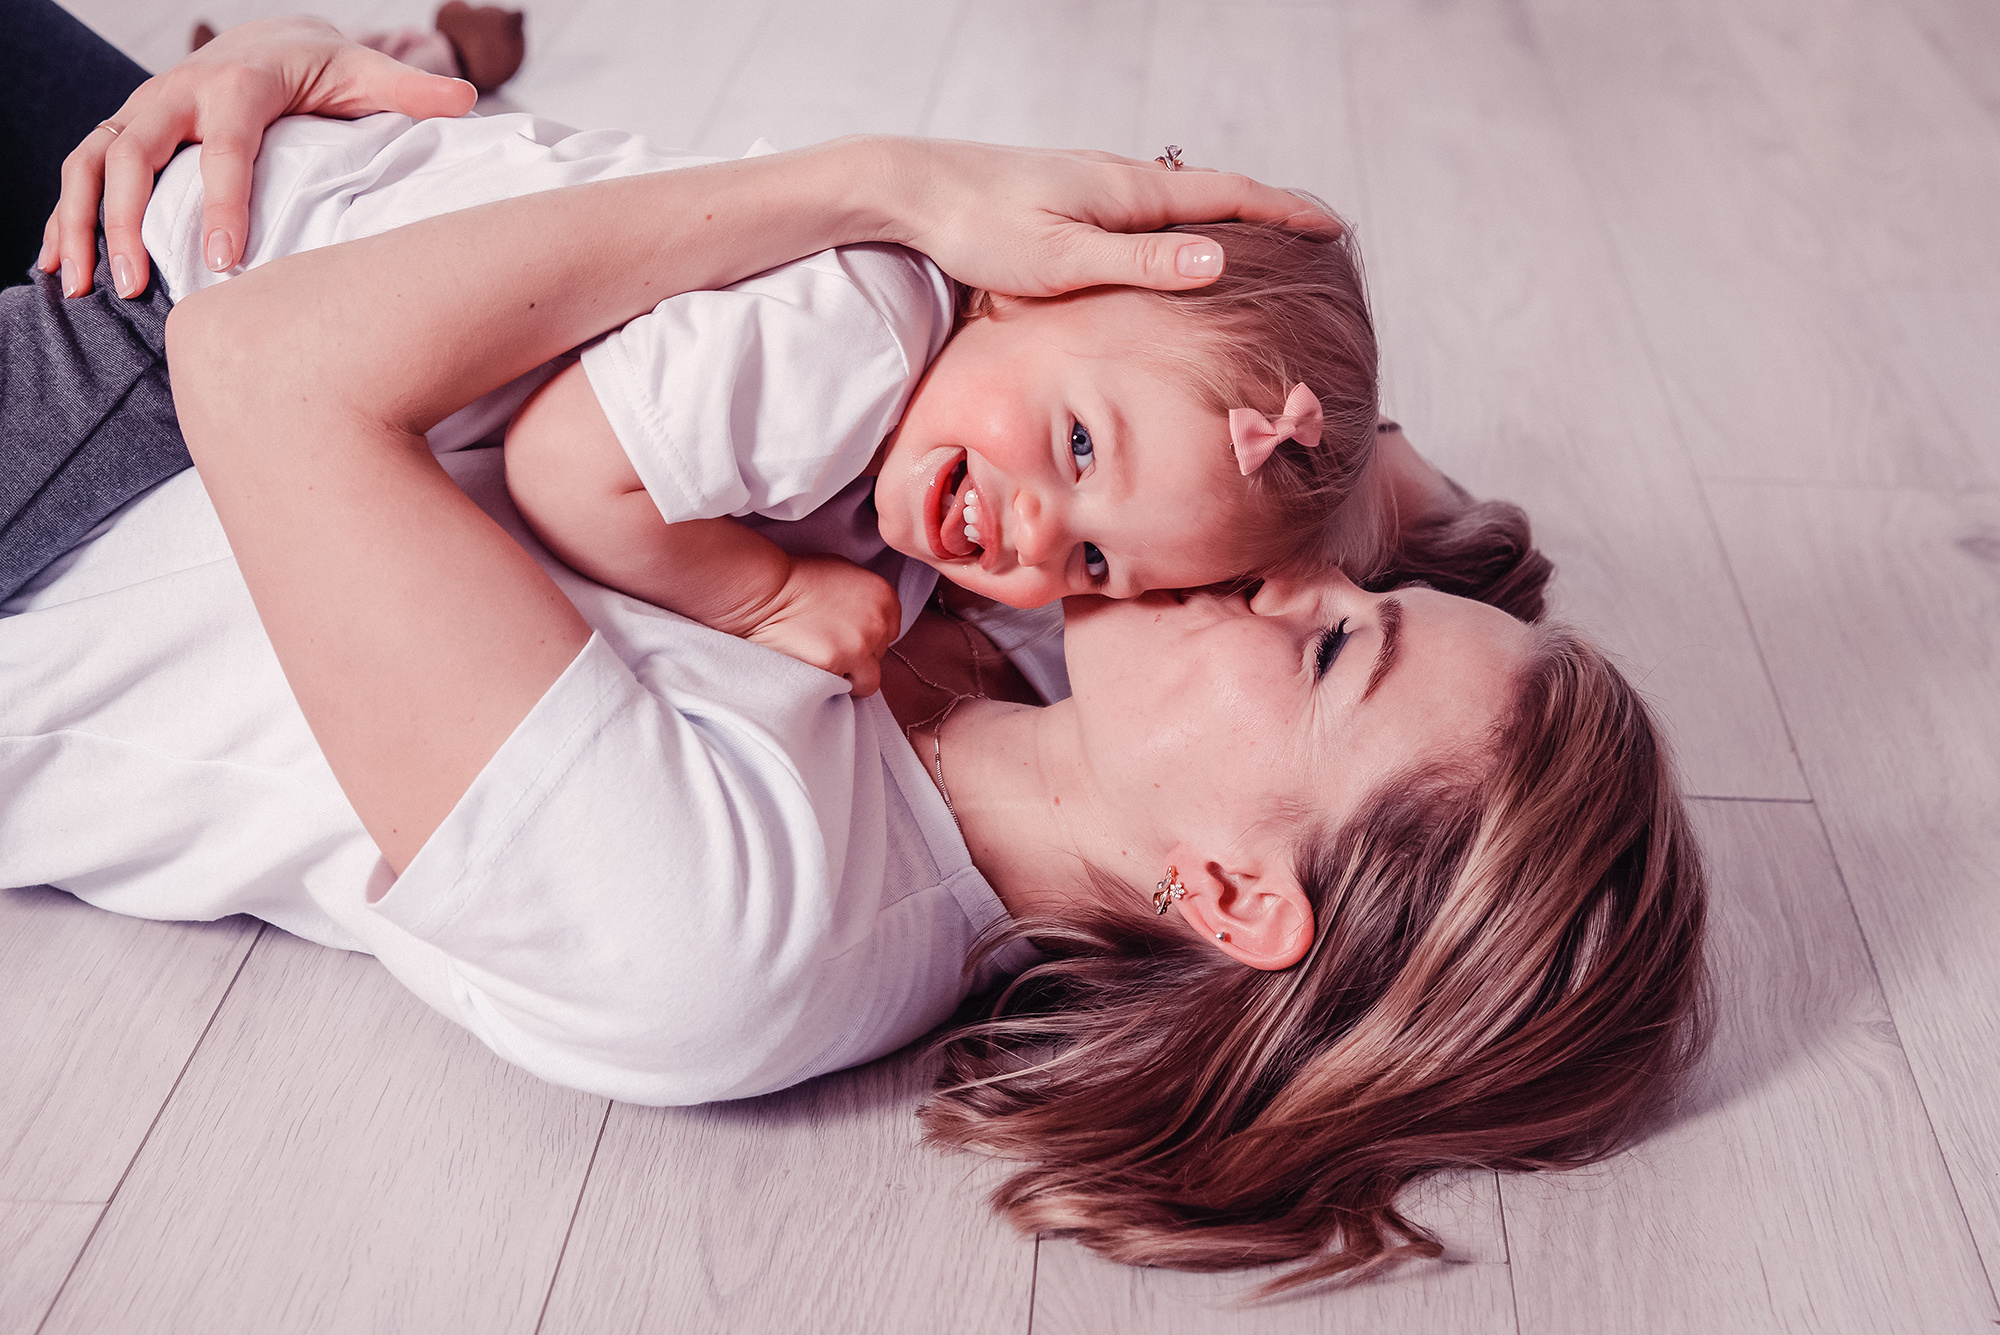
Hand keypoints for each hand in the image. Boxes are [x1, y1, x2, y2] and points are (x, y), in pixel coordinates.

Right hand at [40, 16, 476, 298]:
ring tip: (82, 287)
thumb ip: (408, 91)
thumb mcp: (365, 73)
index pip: (226, 147)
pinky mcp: (126, 132)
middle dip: (126, 220)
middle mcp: (177, 93)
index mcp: (239, 85)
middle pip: (135, 153)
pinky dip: (64, 219)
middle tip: (134, 287)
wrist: (273, 41)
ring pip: (93, 162)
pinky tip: (57, 271)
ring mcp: (144, 113)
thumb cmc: (323, 70)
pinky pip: (82, 172)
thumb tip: (467, 98)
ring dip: (79, 223)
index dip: (221, 203)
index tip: (222, 262)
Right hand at [744, 555, 902, 695]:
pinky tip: (813, 667)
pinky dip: (831, 684)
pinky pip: (845, 689)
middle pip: (880, 655)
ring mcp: (860, 644)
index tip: (847, 636)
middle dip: (858, 655)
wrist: (764, 591)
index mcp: (884, 596)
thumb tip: (872, 620)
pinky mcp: (837, 663)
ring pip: (869, 679)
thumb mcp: (844, 574)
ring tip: (824, 664)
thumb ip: (866, 599)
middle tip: (829, 646)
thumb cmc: (797, 580)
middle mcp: (878, 621)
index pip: (890, 632)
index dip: (868, 637)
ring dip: (850, 677)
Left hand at [860, 136, 1342, 297]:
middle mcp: (1120, 180)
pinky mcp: (1071, 198)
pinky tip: (1175, 238)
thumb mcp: (1063, 258)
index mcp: (1131, 192)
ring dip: (1229, 214)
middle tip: (1319, 231)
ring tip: (1264, 237)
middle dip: (1270, 211)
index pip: (1230, 198)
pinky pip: (1148, 209)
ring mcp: (1095, 186)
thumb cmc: (981, 227)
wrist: (915, 190)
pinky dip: (1184, 221)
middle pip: (1215, 193)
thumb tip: (1219, 259)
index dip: (1286, 213)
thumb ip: (1141, 261)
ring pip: (1180, 200)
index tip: (1334, 226)